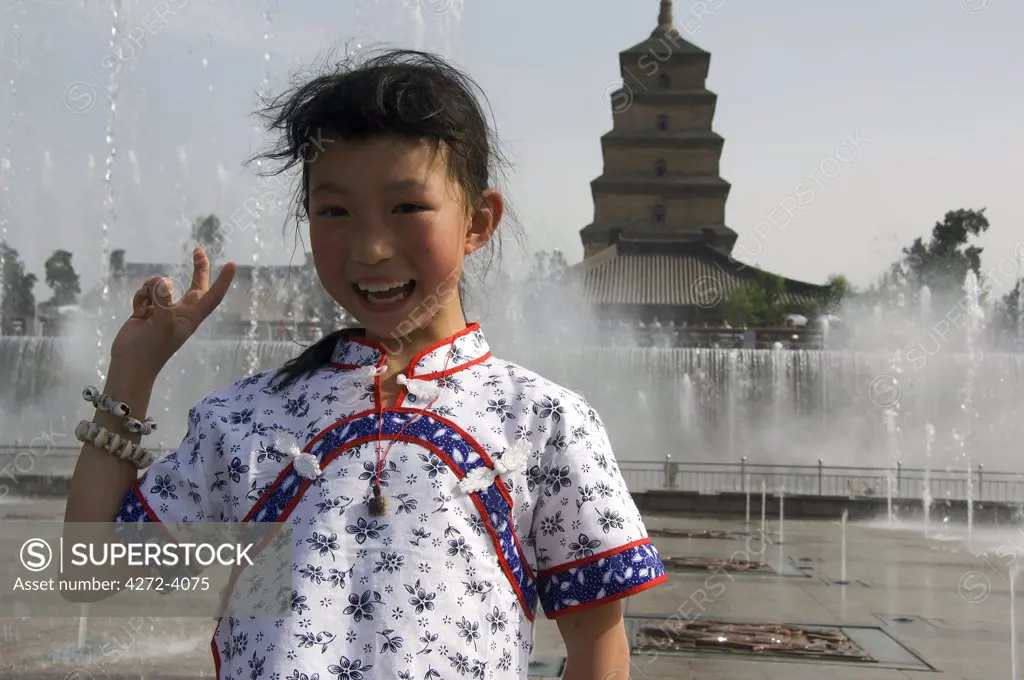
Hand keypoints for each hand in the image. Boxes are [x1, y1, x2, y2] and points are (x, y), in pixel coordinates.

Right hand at [110, 248, 235, 375]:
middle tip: (198, 250)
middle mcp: (180, 312)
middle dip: (197, 268)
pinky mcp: (146, 310)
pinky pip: (145, 293)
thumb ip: (163, 301)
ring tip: (145, 307)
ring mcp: (163, 311)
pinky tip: (137, 311)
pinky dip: (140, 297)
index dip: (222, 281)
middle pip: (194, 285)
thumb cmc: (150, 349)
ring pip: (160, 285)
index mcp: (191, 317)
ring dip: (151, 288)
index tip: (232, 264)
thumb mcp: (161, 325)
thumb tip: (163, 282)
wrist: (129, 364)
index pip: (212, 296)